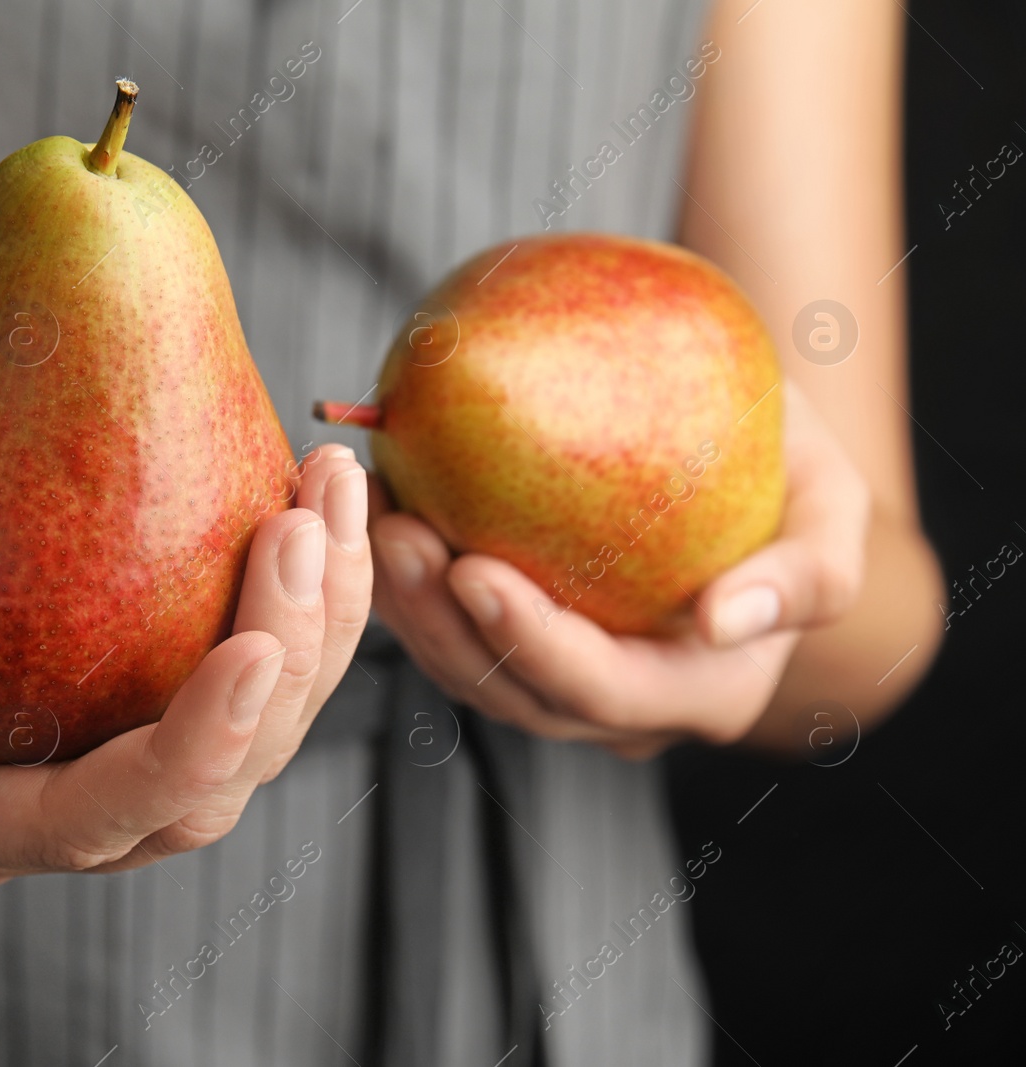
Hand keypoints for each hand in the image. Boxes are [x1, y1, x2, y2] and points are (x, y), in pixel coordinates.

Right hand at [0, 440, 370, 886]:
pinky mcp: (155, 696)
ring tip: (333, 488)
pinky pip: (262, 673)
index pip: (86, 820)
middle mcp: (49, 811)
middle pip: (203, 793)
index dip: (184, 756)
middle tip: (301, 529)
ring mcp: (113, 757)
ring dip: (321, 627)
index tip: (250, 647)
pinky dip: (313, 595)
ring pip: (260, 741)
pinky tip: (324, 492)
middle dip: (281, 675)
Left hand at [369, 381, 867, 758]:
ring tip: (371, 521)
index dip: (530, 642)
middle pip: (512, 692)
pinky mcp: (520, 643)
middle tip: (397, 534)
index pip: (599, 688)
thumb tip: (723, 620)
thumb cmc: (799, 480)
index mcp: (702, 690)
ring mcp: (565, 681)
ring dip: (407, 607)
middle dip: (442, 622)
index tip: (473, 569)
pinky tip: (376, 514)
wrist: (758, 466)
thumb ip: (808, 577)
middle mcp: (625, 707)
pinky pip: (452, 632)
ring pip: (467, 671)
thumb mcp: (836, 511)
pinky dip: (408, 585)